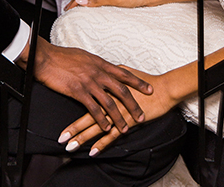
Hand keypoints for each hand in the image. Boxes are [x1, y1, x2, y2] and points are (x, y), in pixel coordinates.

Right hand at [33, 38, 152, 133]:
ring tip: (126, 128)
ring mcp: (89, 82)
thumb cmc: (63, 56)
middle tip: (142, 116)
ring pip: (109, 103)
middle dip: (133, 104)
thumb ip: (95, 63)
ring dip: (119, 117)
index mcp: (100, 63)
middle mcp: (98, 72)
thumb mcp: (84, 56)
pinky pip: (93, 108)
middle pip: (121, 90)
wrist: (47, 57)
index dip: (138, 82)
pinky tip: (106, 128)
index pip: (124, 73)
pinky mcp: (78, 91)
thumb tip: (101, 66)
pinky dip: (101, 120)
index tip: (149, 89)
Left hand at [58, 69, 178, 155]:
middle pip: (88, 114)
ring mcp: (118, 112)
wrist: (162, 90)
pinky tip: (92, 152)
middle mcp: (111, 100)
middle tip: (61, 138)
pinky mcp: (128, 122)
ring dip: (83, 138)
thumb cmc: (146, 81)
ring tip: (70, 147)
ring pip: (97, 126)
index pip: (87, 97)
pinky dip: (102, 144)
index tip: (63, 113)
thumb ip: (112, 74)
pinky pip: (112, 135)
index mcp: (108, 87)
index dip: (74, 106)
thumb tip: (104, 72)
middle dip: (74, 128)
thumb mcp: (126, 73)